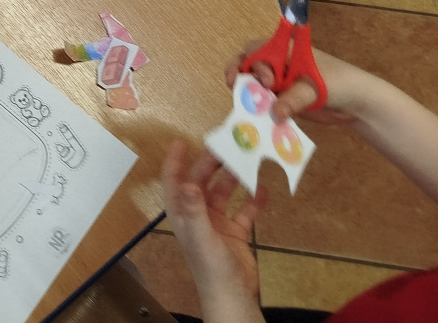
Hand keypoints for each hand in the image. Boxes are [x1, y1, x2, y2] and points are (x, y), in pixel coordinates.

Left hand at [161, 140, 264, 319]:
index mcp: (182, 214)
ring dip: (233, 178)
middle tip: (226, 147)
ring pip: (224, 194)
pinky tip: (264, 189)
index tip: (181, 142)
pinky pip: (244, 212)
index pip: (173, 182)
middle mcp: (197, 215)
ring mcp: (217, 224)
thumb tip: (188, 184)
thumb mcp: (201, 236)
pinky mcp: (235, 233)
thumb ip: (194, 210)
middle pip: (201, 182)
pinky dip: (253, 200)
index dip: (175, 162)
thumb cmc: (211, 267)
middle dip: (211, 165)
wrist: (233, 296)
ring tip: (246, 162)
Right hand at [228, 42, 367, 124]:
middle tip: (234, 85)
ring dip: (246, 93)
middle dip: (239, 73)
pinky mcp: (281, 100)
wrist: (355, 102)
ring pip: (252, 83)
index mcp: (284, 51)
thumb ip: (294, 99)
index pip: (257, 49)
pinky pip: (263, 102)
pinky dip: (257, 109)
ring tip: (243, 105)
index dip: (254, 62)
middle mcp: (276, 64)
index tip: (267, 81)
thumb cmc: (338, 83)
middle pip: (248, 63)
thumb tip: (274, 113)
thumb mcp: (315, 88)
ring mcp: (277, 82)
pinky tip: (254, 119)